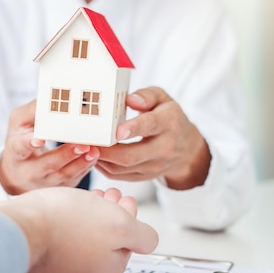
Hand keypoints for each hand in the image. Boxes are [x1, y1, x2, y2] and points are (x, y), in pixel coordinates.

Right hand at [0, 100, 99, 194]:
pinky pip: (73, 180)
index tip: (40, 139)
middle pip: (47, 165)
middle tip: (81, 144)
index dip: (30, 144)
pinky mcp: (59, 187)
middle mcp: (28, 170)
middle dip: (65, 155)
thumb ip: (33, 110)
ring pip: (63, 175)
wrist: (17, 172)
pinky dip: (85, 168)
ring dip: (80, 163)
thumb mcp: (19, 122)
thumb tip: (50, 96)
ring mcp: (44, 182)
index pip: (21, 148)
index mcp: (15, 151)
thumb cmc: (21, 140)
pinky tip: (94, 157)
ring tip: (94, 151)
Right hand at [0, 187, 157, 272]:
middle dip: (111, 213)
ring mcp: (64, 267)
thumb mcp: (119, 225)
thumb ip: (142, 235)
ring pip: (86, 236)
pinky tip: (64, 205)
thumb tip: (150, 241)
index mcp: (109, 269)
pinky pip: (63, 237)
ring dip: (91, 213)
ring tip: (87, 194)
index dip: (130, 216)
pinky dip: (69, 220)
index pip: (131, 242)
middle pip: (108, 239)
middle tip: (108, 192)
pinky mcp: (45, 255)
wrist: (18, 227)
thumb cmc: (66, 223)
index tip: (124, 197)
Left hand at [96, 87, 210, 189]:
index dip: (133, 128)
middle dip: (107, 150)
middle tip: (88, 141)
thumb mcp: (163, 99)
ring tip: (86, 148)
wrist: (187, 149)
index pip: (150, 126)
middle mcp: (164, 148)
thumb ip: (147, 95)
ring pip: (123, 168)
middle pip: (132, 155)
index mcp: (169, 123)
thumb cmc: (170, 118)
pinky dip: (103, 167)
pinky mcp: (145, 177)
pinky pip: (120, 176)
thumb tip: (130, 99)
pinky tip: (94, 155)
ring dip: (101, 160)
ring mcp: (154, 166)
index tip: (117, 130)